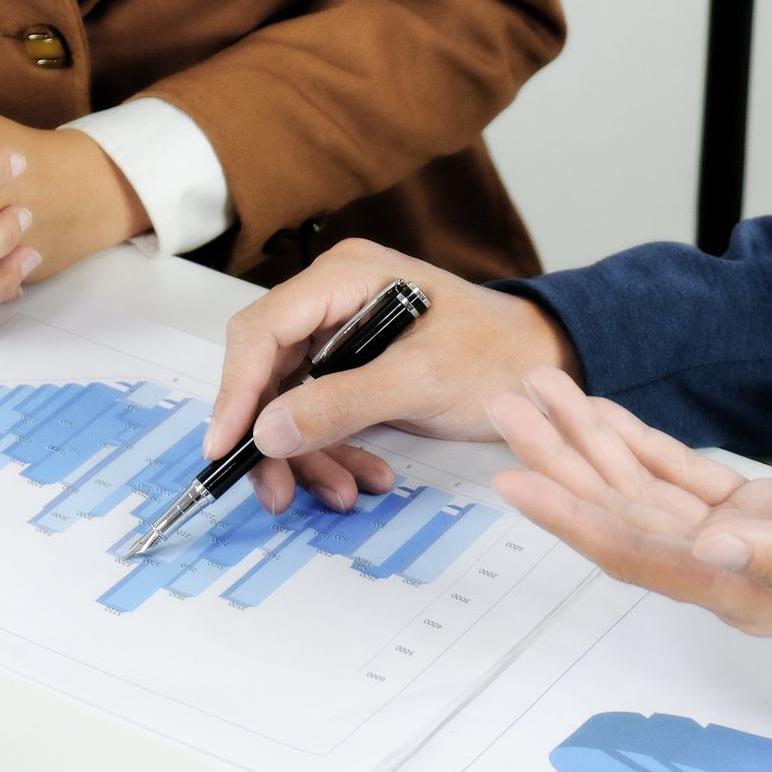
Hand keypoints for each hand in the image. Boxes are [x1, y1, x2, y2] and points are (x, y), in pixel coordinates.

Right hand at [207, 238, 579, 513]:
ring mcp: (339, 335)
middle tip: (279, 493)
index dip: (237, 390)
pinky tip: (361, 478)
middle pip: (268, 372)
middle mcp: (332, 299)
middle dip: (274, 438)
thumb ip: (342, 403)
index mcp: (345, 277)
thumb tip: (267, 432)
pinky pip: (318, 415)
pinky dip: (332, 452)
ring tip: (344, 492)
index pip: (263, 330)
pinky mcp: (351, 370)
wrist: (544, 368)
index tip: (226, 446)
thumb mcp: (422, 382)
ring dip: (308, 455)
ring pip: (289, 403)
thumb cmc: (498, 356)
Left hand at [488, 367, 771, 635]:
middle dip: (558, 461)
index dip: (568, 517)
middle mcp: (721, 569)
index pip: (631, 551)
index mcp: (738, 591)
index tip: (513, 482)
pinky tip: (601, 415)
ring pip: (639, 488)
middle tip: (507, 409)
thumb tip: (710, 550)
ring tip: (538, 396)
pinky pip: (678, 474)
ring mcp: (734, 540)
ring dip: (587, 443)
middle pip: (618, 512)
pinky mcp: (754, 512)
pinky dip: (637, 442)